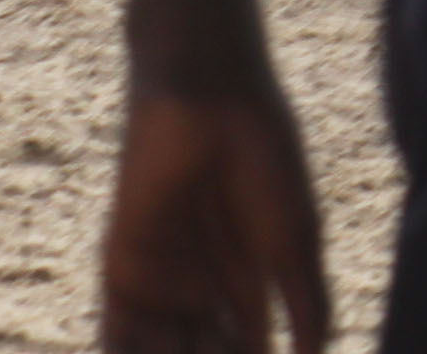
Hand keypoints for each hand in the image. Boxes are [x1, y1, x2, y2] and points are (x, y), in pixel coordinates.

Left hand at [101, 84, 334, 351]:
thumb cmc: (264, 162)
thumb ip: (309, 307)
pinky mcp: (122, 263)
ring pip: (163, 349)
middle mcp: (200, 284)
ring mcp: (161, 276)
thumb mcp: (296, 243)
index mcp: (245, 281)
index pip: (248, 351)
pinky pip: (116, 330)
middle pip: (204, 352)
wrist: (210, 99)